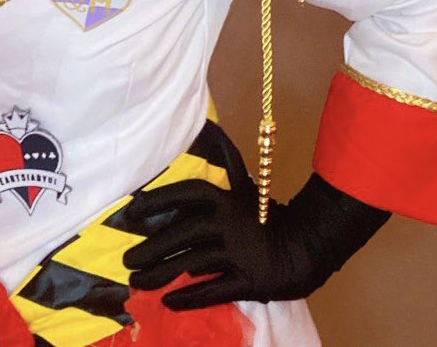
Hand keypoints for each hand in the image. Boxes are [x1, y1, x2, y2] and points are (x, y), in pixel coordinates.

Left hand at [122, 128, 388, 309]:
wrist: (310, 244)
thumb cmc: (271, 216)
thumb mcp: (245, 190)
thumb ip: (224, 171)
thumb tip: (210, 133)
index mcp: (227, 199)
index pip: (188, 193)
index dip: (160, 199)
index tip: (132, 210)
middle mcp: (230, 223)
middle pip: (183, 232)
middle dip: (152, 247)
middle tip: (127, 261)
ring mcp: (239, 253)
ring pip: (192, 263)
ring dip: (162, 274)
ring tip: (139, 283)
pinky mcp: (249, 281)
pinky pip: (214, 290)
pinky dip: (190, 297)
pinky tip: (169, 302)